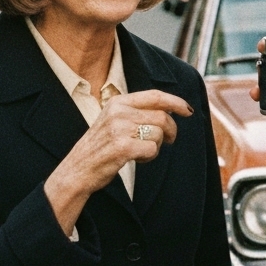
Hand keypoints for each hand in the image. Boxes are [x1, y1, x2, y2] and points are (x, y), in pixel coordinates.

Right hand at [44, 90, 191, 235]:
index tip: (188, 110)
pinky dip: (149, 157)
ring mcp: (119, 129)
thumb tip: (169, 111)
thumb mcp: (113, 120)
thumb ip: (136, 112)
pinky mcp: (122, 147)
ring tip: (141, 151)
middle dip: (170, 131)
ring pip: (158, 134)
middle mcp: (118, 112)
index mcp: (118, 102)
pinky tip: (136, 159)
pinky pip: (152, 150)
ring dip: (156, 146)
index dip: (175, 101)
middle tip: (169, 141)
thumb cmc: (100, 147)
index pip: (155, 96)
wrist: (77, 169)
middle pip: (162, 117)